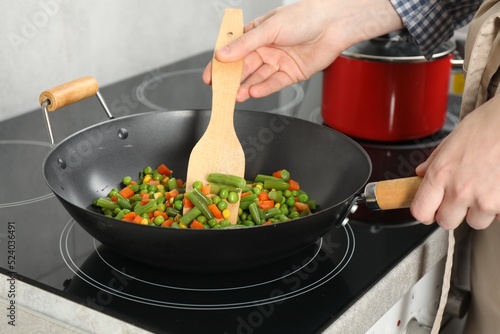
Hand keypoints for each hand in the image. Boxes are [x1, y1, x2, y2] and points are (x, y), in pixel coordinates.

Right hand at [203, 0, 402, 101]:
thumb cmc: (306, 16)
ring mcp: (278, 62)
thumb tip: (223, 54)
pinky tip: (253, 92)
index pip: (233, 51)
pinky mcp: (290, 74)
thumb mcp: (270, 28)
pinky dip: (263, 89)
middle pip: (244, 68)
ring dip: (246, 87)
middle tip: (220, 92)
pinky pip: (273, 84)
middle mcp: (266, 48)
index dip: (220, 64)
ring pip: (257, 78)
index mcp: (257, 33)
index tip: (210, 77)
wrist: (335, 24)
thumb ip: (246, 44)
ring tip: (235, 96)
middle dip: (232, 80)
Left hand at [411, 94, 499, 229]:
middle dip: (452, 213)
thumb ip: (434, 161)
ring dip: (478, 210)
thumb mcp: (453, 139)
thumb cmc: (489, 124)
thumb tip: (421, 173)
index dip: (425, 212)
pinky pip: (498, 216)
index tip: (430, 209)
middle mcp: (460, 190)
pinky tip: (498, 187)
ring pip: (475, 221)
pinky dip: (499, 207)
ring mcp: (485, 200)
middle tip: (459, 198)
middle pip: (446, 222)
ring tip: (485, 188)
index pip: (421, 211)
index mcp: (441, 174)